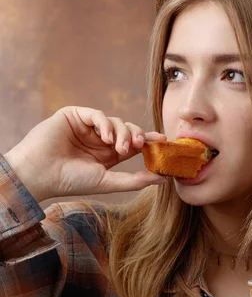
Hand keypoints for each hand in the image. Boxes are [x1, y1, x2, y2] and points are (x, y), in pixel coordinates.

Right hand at [4, 106, 166, 201]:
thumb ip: (135, 180)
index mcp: (108, 154)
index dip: (149, 140)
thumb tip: (163, 179)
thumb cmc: (71, 181)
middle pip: (128, 130)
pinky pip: (98, 114)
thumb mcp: (107, 182)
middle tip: (140, 146)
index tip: (164, 141)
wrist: (41, 174)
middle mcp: (100, 139)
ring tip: (118, 148)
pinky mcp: (76, 115)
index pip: (134, 144)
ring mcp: (88, 127)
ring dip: (122, 133)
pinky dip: (105, 124)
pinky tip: (105, 137)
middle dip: (138, 136)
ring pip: (116, 121)